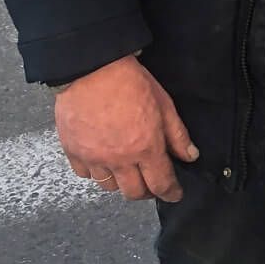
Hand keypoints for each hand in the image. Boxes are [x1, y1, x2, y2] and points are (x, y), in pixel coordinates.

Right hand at [54, 54, 198, 202]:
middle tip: (152, 183)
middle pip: (134, 193)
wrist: (92, 69)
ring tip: (127, 170)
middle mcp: (119, 159)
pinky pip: (85, 174)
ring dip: (121, 182)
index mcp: (145, 148)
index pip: (161, 183)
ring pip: (109, 187)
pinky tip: (102, 160)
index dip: (171, 192)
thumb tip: (190, 155)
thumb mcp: (164, 105)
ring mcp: (94, 158)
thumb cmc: (130, 82)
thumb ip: (177, 135)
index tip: (174, 194)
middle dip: (147, 191)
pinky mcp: (74, 152)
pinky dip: (95, 171)